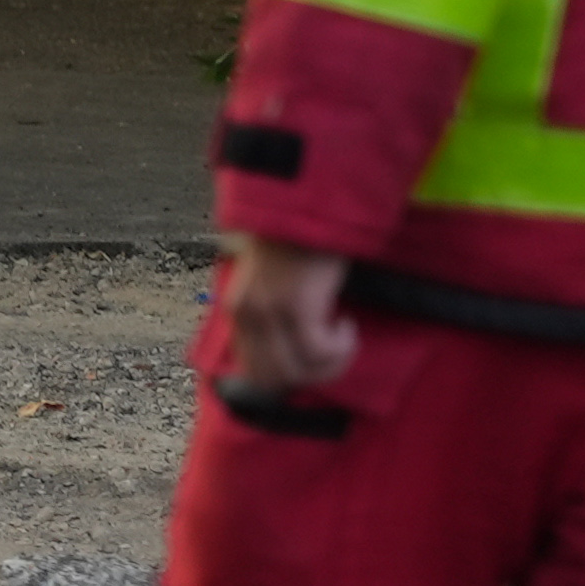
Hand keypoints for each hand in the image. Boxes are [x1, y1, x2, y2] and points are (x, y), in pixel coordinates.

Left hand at [211, 234, 356, 398]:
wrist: (307, 205)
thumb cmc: (296, 243)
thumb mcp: (268, 283)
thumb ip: (267, 314)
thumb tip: (287, 351)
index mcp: (236, 312)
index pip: (252, 371)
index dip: (286, 376)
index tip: (312, 360)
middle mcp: (247, 316)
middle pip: (272, 380)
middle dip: (310, 377)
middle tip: (334, 355)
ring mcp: (269, 313)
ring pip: (297, 372)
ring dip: (329, 365)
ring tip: (343, 339)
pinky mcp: (297, 306)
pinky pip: (319, 351)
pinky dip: (339, 348)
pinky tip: (347, 325)